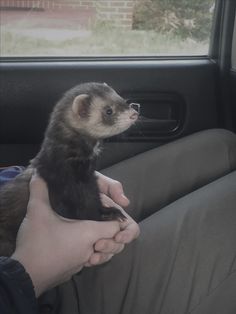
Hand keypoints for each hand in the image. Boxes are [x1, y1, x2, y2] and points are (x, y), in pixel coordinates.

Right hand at [11, 174, 119, 296]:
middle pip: (114, 244)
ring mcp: (82, 264)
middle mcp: (90, 250)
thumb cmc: (37, 243)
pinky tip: (75, 247)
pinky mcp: (73, 272)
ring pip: (102, 255)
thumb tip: (38, 175)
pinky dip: (88, 255)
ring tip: (88, 236)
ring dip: (100, 246)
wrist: (24, 276)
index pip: (116, 227)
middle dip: (110, 235)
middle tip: (95, 224)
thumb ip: (40, 191)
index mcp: (89, 233)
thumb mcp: (37, 212)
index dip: (116, 220)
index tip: (107, 213)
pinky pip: (88, 262)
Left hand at [87, 172, 139, 266]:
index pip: (131, 228)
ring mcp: (100, 235)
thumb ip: (113, 187)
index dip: (128, 234)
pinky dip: (94, 259)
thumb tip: (125, 202)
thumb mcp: (98, 181)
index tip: (117, 236)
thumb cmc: (83, 185)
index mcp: (116, 214)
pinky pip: (97, 256)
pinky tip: (86, 260)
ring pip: (110, 252)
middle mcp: (110, 226)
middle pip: (121, 243)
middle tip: (97, 245)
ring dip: (103, 256)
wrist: (63, 190)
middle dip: (111, 246)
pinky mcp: (89, 243)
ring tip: (91, 257)